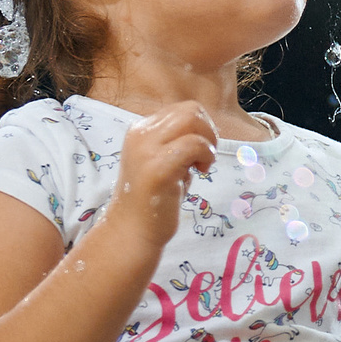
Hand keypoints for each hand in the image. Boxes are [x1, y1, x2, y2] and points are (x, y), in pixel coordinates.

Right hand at [104, 102, 218, 253]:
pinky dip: (206, 155)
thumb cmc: (154, 198)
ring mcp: (147, 150)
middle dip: (208, 130)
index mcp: (140, 130)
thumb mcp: (164, 160)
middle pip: (190, 110)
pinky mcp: (158, 168)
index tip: (200, 152)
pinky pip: (194, 145)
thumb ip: (179, 140)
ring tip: (201, 165)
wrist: (132, 232)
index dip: (201, 127)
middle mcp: (140, 135)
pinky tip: (200, 173)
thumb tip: (208, 127)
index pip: (183, 109)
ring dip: (208, 142)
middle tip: (205, 158)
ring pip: (192, 120)